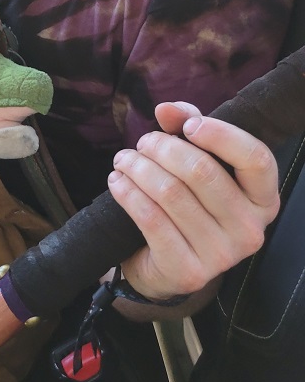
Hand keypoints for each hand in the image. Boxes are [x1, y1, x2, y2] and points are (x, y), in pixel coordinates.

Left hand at [107, 102, 279, 301]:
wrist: (167, 265)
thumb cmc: (190, 202)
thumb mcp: (198, 160)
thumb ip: (188, 126)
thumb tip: (166, 110)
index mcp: (263, 200)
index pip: (256, 159)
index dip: (221, 135)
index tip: (188, 125)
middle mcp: (250, 230)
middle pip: (202, 171)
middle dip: (162, 148)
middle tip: (143, 143)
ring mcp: (222, 255)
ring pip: (171, 193)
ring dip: (139, 168)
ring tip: (124, 159)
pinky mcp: (189, 272)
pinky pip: (152, 220)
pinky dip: (128, 194)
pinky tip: (117, 182)